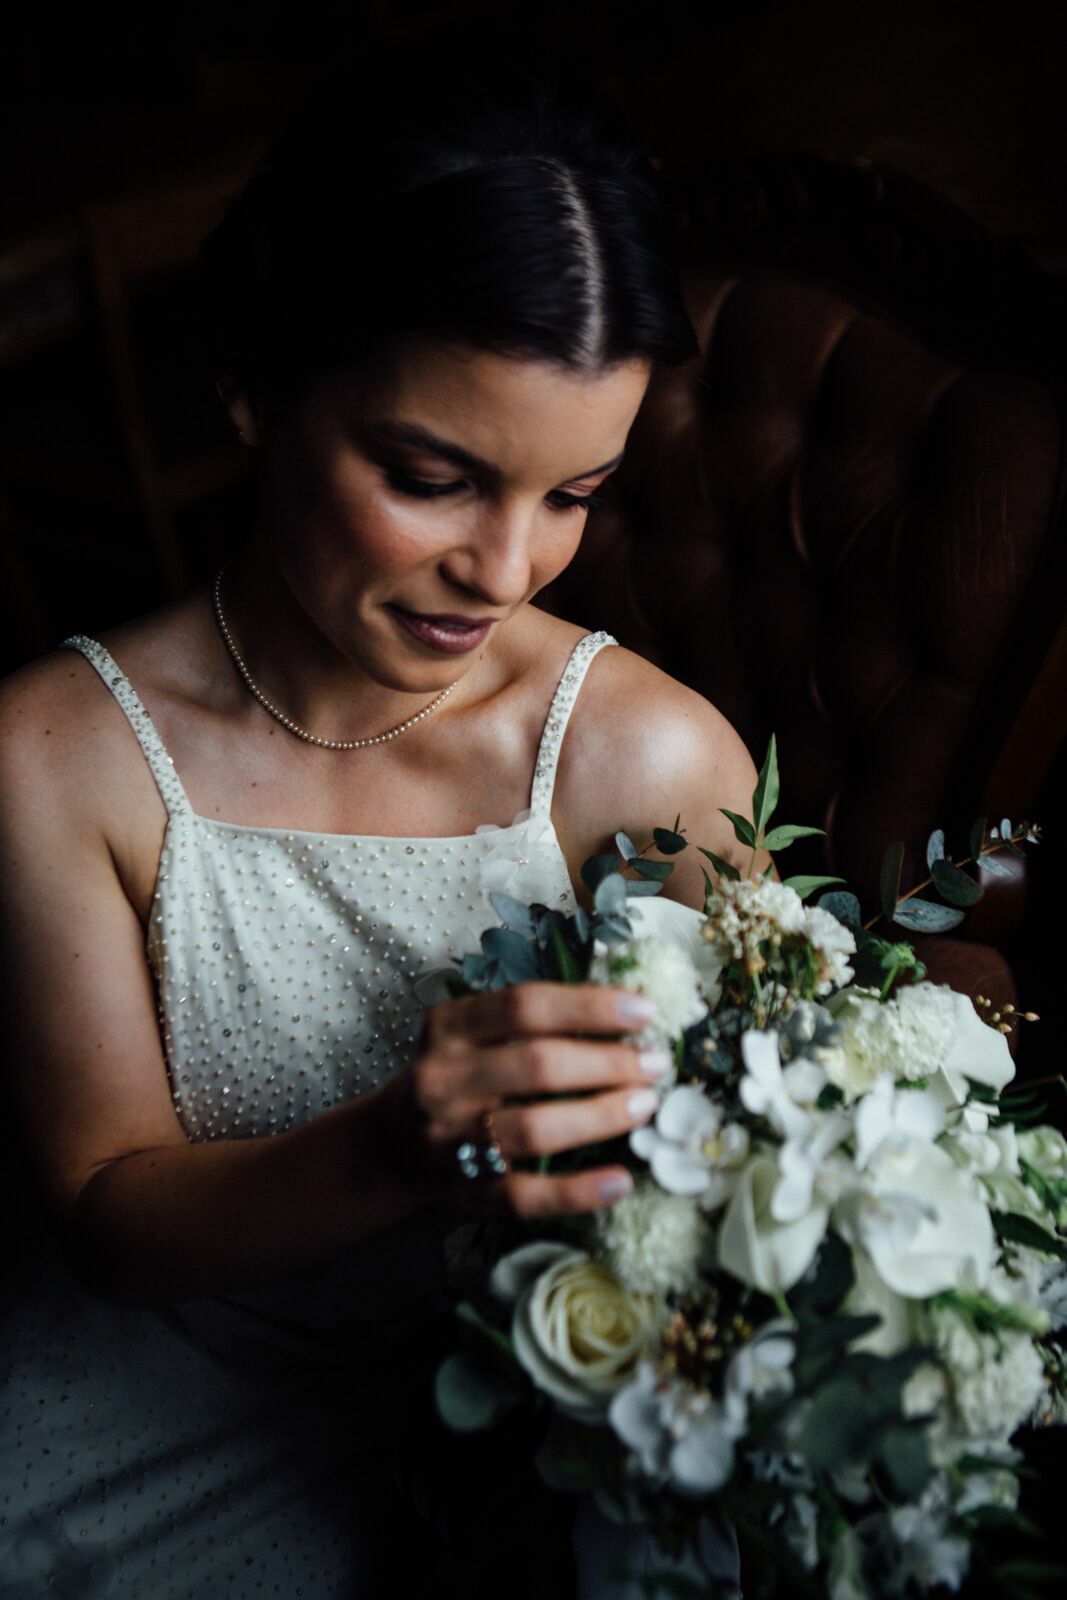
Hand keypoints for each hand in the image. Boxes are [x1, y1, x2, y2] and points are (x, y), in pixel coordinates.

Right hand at [383, 982, 671, 1216]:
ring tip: (645, 1107)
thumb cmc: (457, 1077)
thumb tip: (624, 1015)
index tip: (644, 1012)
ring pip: (533, 1129)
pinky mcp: (463, 1193)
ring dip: (600, 1117)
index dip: (590, 1006)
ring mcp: (450, 1141)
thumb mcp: (473, 1033)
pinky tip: (621, 1181)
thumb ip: (532, 1021)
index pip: (525, 1006)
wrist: (393, 1144)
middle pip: (537, 1065)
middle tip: (654, 1066)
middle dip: (608, 1064)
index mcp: (449, 1028)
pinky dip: (577, 1192)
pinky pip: (525, 1195)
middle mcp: (443, 1080)